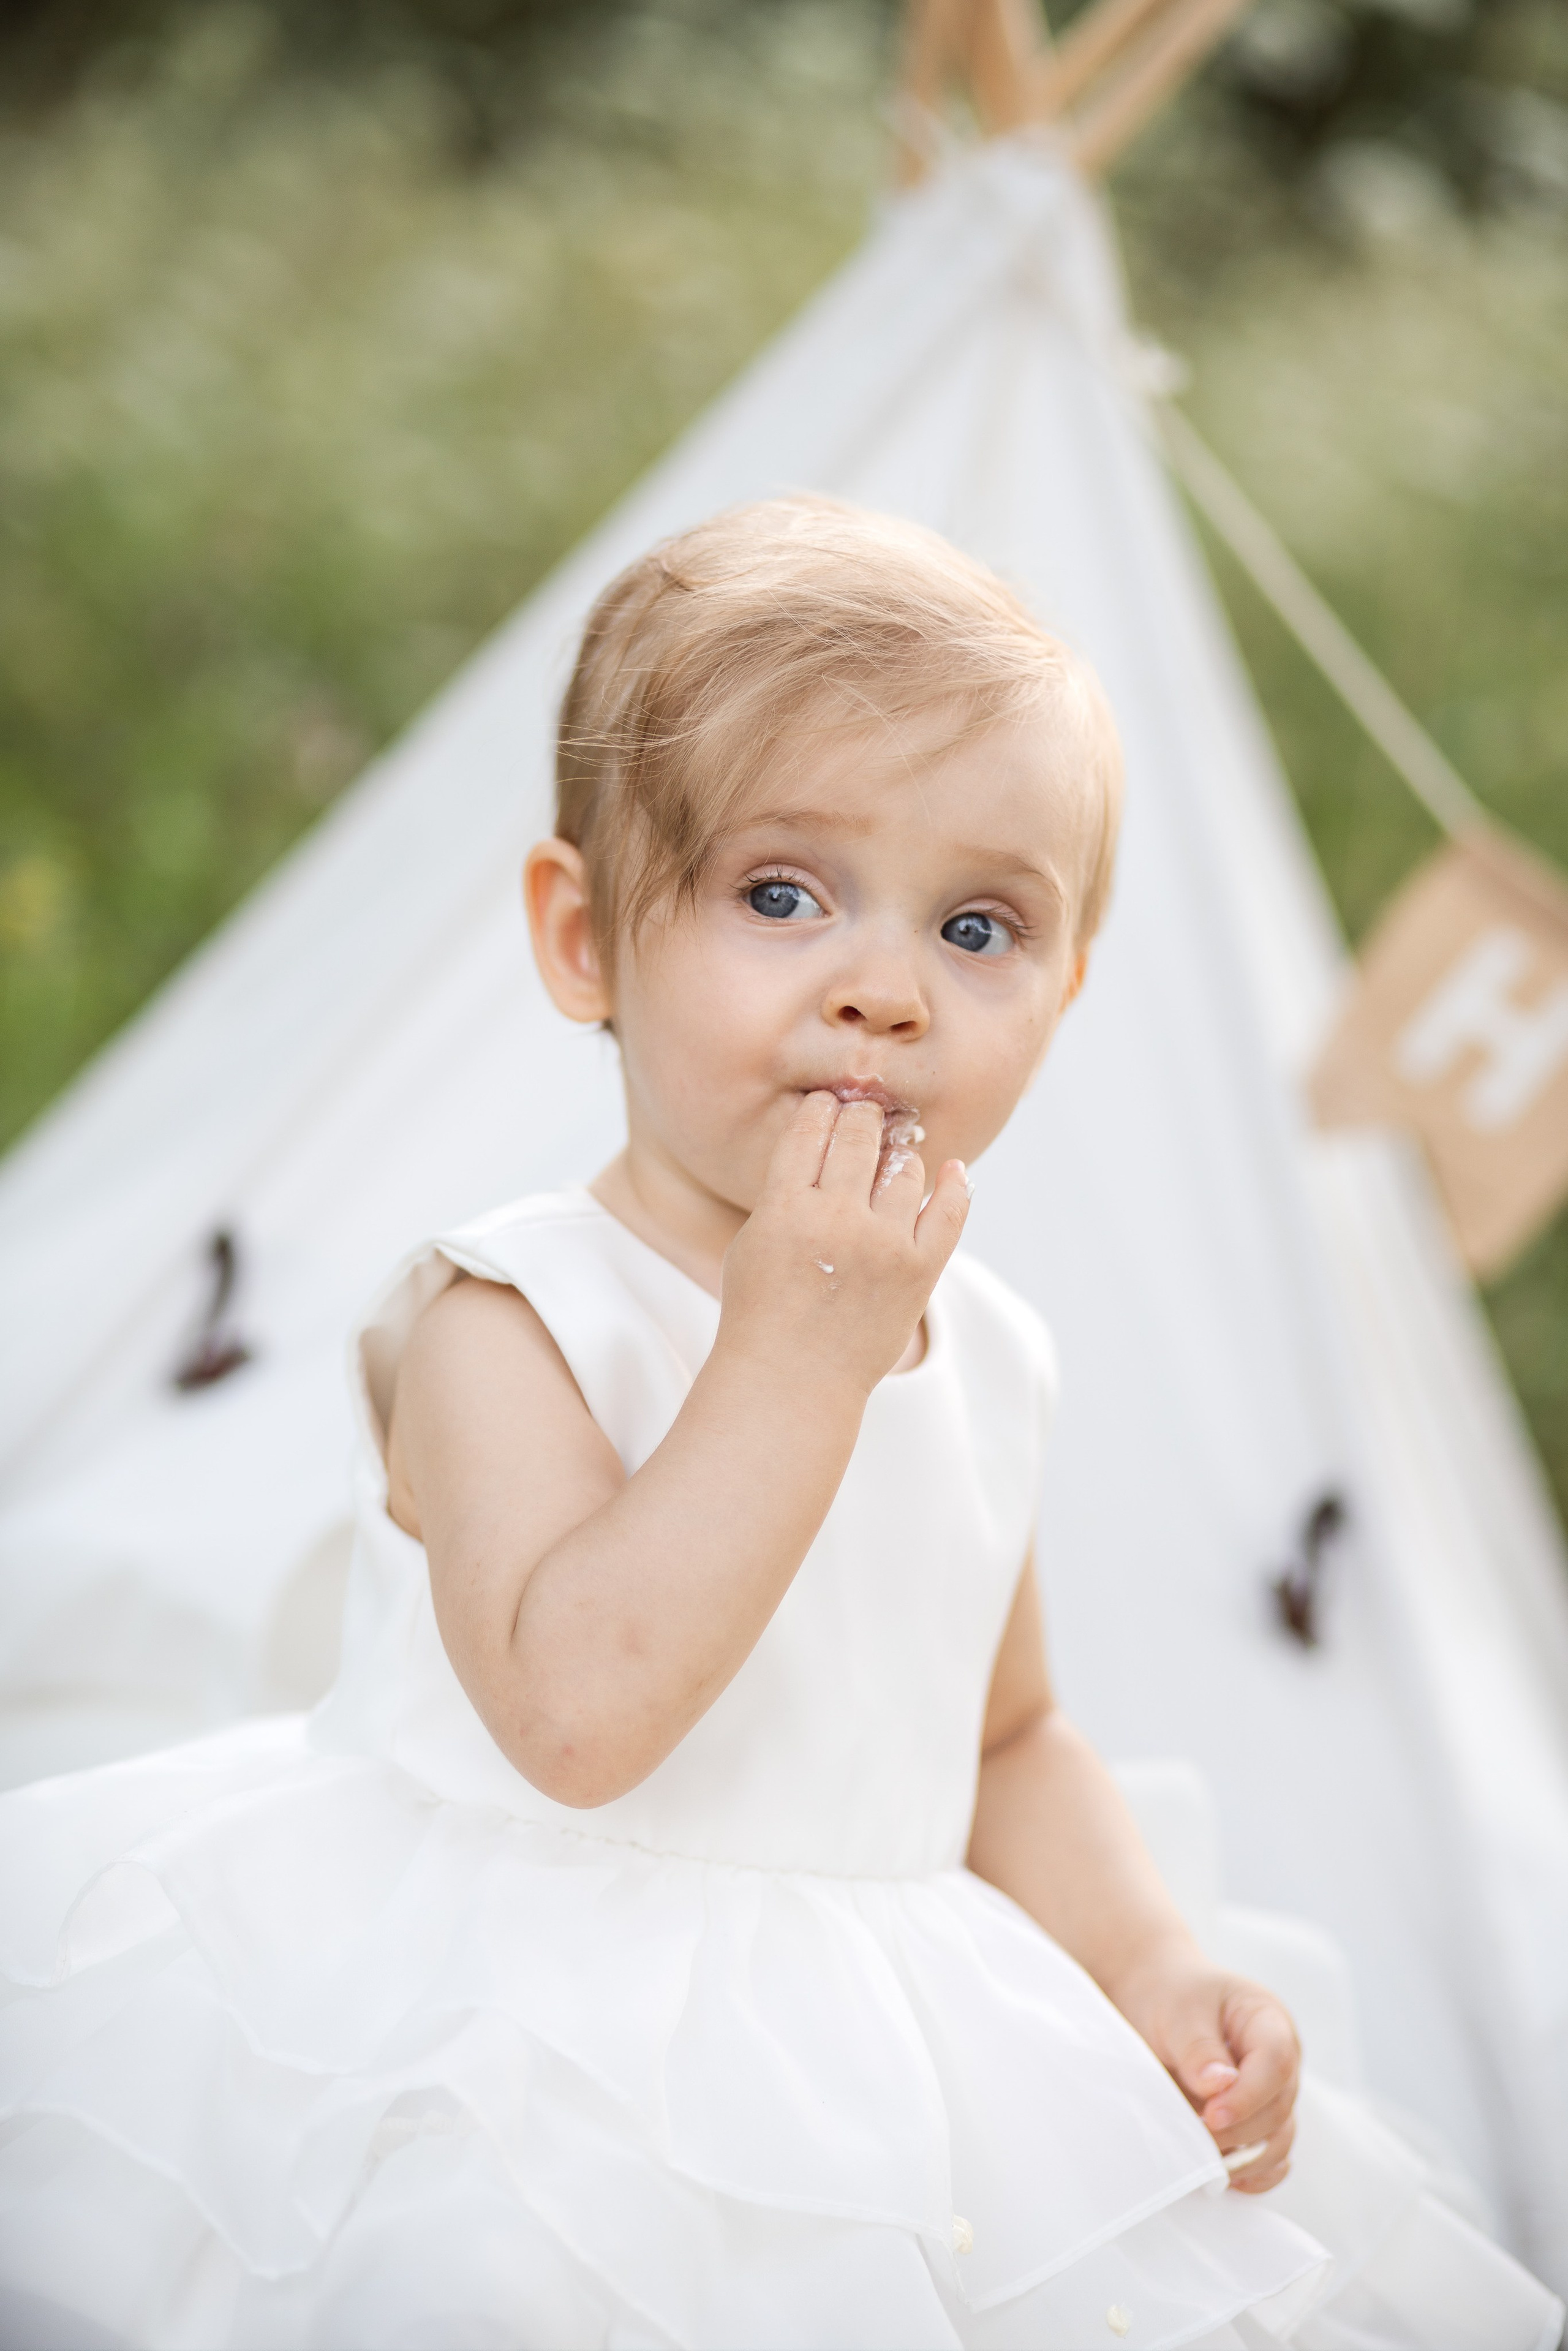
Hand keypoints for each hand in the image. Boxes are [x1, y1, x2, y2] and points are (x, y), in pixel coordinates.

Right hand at [718, 1091, 970, 1397]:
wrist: (793, 1380)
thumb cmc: (763, 1310)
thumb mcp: (754, 1239)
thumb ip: (786, 1189)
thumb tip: (826, 1138)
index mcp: (784, 1207)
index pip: (810, 1128)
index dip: (822, 1107)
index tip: (829, 1103)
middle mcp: (837, 1219)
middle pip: (859, 1136)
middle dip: (861, 1118)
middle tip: (863, 1118)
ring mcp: (883, 1246)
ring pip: (906, 1167)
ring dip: (898, 1156)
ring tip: (889, 1162)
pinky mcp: (920, 1272)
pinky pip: (950, 1211)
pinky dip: (954, 1184)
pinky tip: (952, 1170)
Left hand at [1114, 1941, 1300, 2192]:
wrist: (1154, 1997)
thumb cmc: (1169, 1995)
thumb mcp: (1178, 2011)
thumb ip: (1199, 2048)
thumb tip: (1221, 2086)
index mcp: (1267, 2020)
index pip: (1276, 2061)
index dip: (1248, 2095)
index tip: (1210, 2116)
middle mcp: (1280, 2059)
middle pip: (1279, 2106)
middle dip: (1240, 2131)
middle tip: (1196, 2137)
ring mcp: (1272, 2092)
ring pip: (1279, 2138)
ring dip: (1245, 2157)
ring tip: (1203, 2159)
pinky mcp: (1258, 2119)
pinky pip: (1271, 2155)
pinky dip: (1254, 2172)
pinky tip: (1227, 2177)